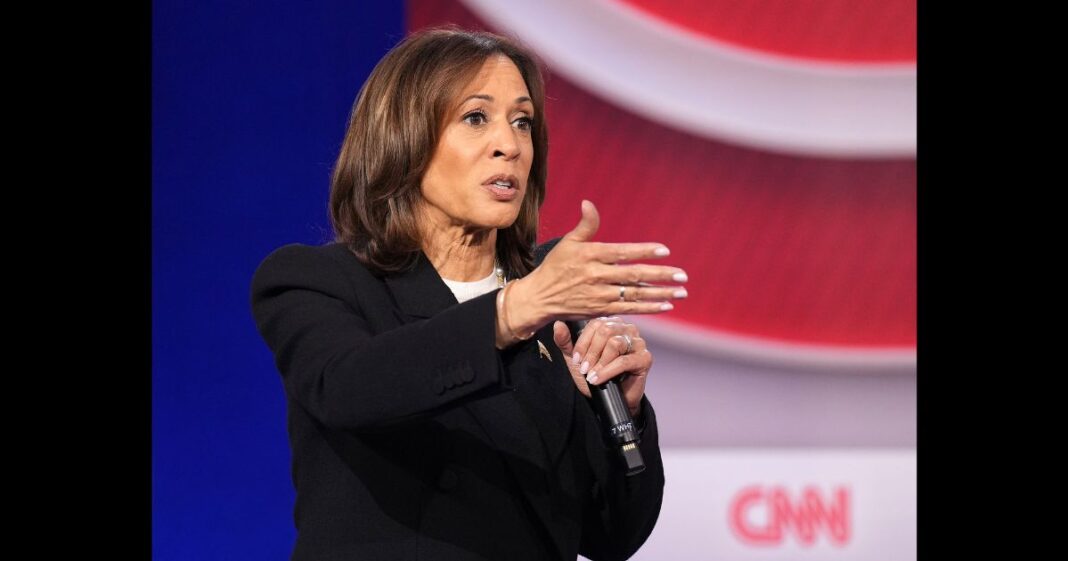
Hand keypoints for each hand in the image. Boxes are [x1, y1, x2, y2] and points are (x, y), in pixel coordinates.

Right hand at [504, 200, 688, 333]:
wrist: (540, 298)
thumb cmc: (555, 267)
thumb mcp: (567, 242)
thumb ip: (585, 225)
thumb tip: (588, 203)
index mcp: (590, 255)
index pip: (622, 252)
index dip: (644, 251)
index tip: (665, 251)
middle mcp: (596, 276)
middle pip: (633, 275)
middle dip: (660, 275)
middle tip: (682, 275)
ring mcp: (599, 295)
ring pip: (635, 294)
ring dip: (660, 293)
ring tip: (681, 291)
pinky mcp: (600, 310)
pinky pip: (628, 309)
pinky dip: (648, 308)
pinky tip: (665, 304)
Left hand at [551, 317, 650, 416]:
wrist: (609, 399)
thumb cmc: (594, 374)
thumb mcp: (576, 359)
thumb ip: (566, 342)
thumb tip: (557, 324)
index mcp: (611, 323)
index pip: (595, 323)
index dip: (583, 341)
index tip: (575, 359)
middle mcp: (627, 328)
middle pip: (606, 330)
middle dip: (591, 352)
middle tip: (583, 368)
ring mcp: (638, 342)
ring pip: (615, 343)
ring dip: (599, 362)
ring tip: (591, 375)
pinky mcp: (645, 358)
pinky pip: (624, 361)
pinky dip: (608, 371)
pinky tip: (598, 379)